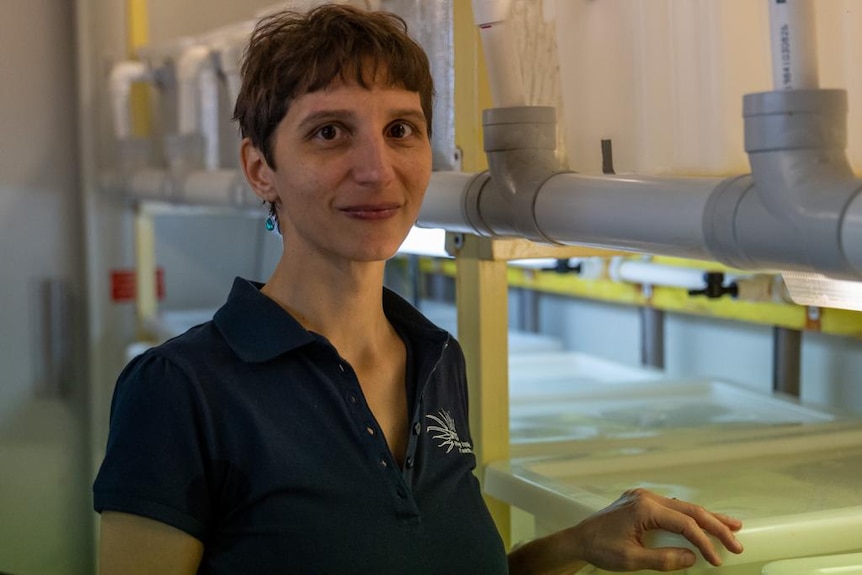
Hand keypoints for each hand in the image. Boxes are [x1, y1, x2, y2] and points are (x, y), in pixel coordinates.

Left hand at [566, 488, 742, 571]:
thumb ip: (664, 559)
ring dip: (706, 518)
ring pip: (683, 506)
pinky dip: (689, 517)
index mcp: (644, 508)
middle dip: (715, 525)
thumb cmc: (600, 549)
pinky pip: (672, 508)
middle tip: (737, 541)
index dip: (704, 541)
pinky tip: (704, 522)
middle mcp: (646, 497)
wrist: (578, 539)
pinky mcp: (641, 501)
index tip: (716, 559)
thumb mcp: (632, 560)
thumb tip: (693, 557)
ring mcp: (643, 497)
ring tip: (733, 526)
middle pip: (689, 509)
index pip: (684, 523)